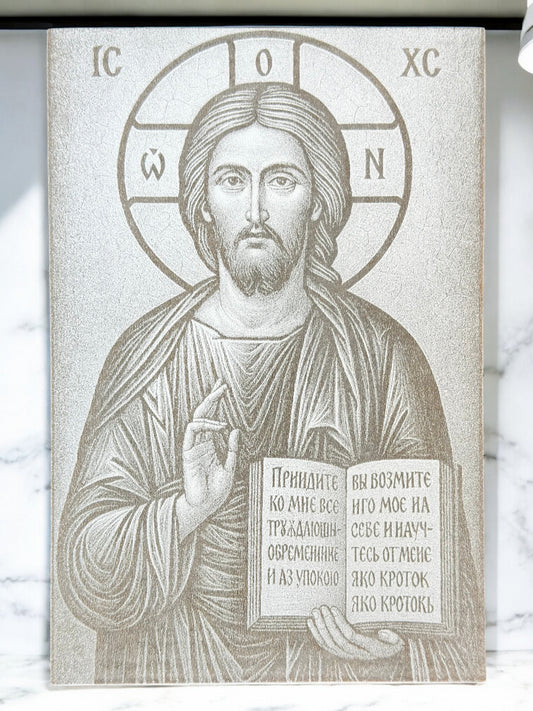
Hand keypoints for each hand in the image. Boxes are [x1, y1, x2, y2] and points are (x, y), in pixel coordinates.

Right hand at [182, 380, 239, 517]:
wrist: (206, 506)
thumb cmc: (217, 492)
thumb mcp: (230, 468)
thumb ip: (232, 450)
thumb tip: (234, 430)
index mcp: (210, 445)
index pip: (212, 418)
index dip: (216, 403)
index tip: (223, 388)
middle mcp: (201, 443)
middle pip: (204, 414)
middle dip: (212, 397)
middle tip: (222, 384)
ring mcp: (194, 447)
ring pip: (197, 418)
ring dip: (209, 405)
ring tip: (220, 397)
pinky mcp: (188, 452)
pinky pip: (192, 431)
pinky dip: (205, 424)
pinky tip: (219, 425)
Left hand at [307, 605, 403, 660]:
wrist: (390, 654)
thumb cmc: (393, 643)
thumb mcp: (398, 640)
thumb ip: (393, 638)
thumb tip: (382, 633)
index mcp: (370, 648)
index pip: (350, 636)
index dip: (340, 623)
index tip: (333, 608)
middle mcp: (358, 654)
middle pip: (338, 640)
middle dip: (327, 623)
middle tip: (321, 608)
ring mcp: (348, 655)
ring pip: (330, 644)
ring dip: (321, 628)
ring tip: (315, 613)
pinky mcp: (341, 654)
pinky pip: (326, 647)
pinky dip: (317, 635)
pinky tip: (311, 623)